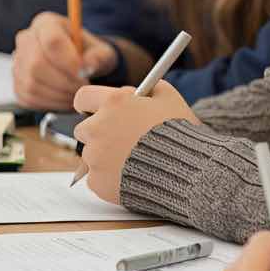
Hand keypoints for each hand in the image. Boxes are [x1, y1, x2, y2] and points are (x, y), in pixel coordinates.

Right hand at [11, 12, 118, 109]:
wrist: (80, 66)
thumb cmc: (91, 55)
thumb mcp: (102, 52)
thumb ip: (98, 57)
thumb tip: (88, 67)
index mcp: (47, 23)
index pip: (52, 41)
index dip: (69, 62)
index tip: (85, 75)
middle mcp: (26, 39)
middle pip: (37, 63)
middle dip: (64, 81)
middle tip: (82, 89)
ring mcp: (18, 62)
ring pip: (31, 83)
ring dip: (58, 95)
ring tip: (77, 95)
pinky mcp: (17, 84)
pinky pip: (28, 98)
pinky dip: (50, 104)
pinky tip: (66, 100)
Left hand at [72, 80, 198, 203]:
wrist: (185, 170)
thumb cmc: (180, 132)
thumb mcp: (170, 98)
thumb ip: (151, 89)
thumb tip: (144, 90)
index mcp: (114, 103)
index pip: (83, 97)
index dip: (90, 103)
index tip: (96, 110)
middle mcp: (98, 127)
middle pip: (84, 129)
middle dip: (100, 132)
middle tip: (122, 138)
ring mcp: (95, 156)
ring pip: (92, 155)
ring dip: (106, 156)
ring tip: (134, 160)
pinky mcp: (97, 181)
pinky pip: (97, 177)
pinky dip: (110, 177)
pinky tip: (132, 174)